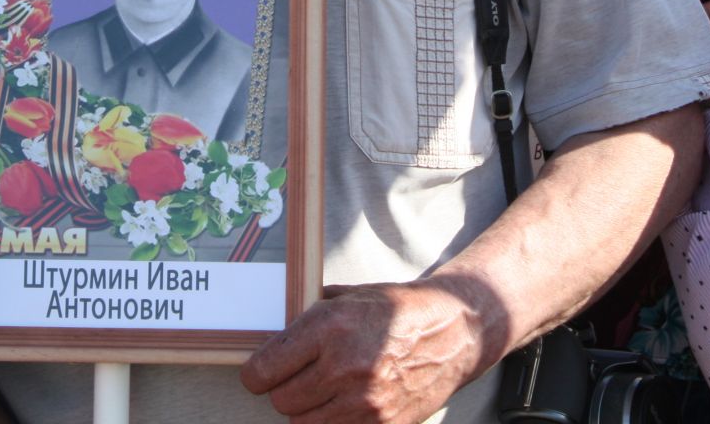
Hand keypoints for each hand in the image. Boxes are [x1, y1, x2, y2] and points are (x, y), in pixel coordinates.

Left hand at [240, 279, 491, 422]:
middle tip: (298, 377)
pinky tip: (344, 402)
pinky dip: (333, 421)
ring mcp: (365, 401)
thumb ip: (307, 319)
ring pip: (304, 423)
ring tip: (324, 388)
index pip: (264, 370)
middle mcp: (344, 366)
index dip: (256, 374)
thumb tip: (268, 338)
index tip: (259, 373)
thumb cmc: (396, 310)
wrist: (453, 332)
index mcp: (329, 327)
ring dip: (307, 409)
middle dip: (283, 390)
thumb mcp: (347, 299)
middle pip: (281, 401)